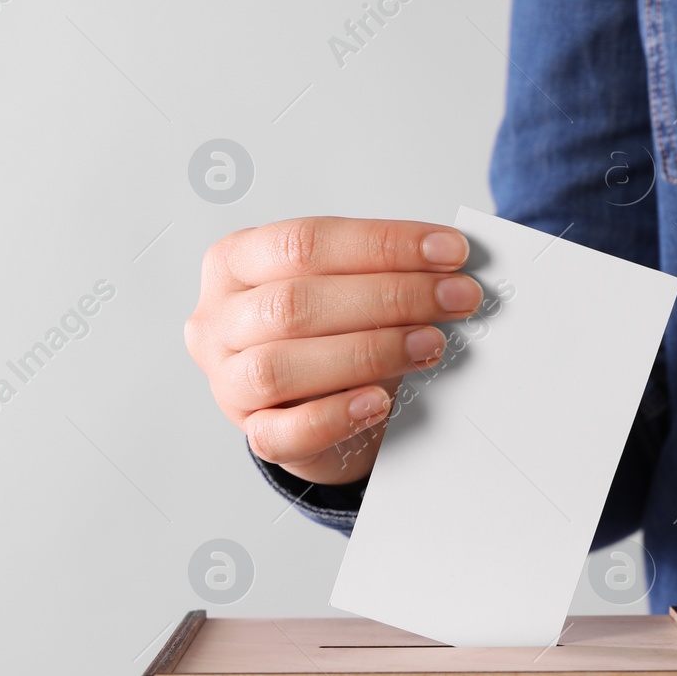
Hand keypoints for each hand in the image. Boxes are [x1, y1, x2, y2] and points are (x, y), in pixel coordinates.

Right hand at [185, 217, 480, 484]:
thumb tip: (452, 263)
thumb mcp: (347, 286)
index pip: (304, 242)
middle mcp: (220, 319)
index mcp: (235, 261)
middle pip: (295, 303)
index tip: (450, 251)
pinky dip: (335, 417)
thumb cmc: (332, 330)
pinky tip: (379, 401)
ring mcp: (227, 381)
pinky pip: (280, 433)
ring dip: (367, 353)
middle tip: (456, 297)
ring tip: (430, 345)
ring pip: (279, 366)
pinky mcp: (252, 433)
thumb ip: (382, 270)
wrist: (317, 401)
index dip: (382, 244)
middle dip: (389, 296)